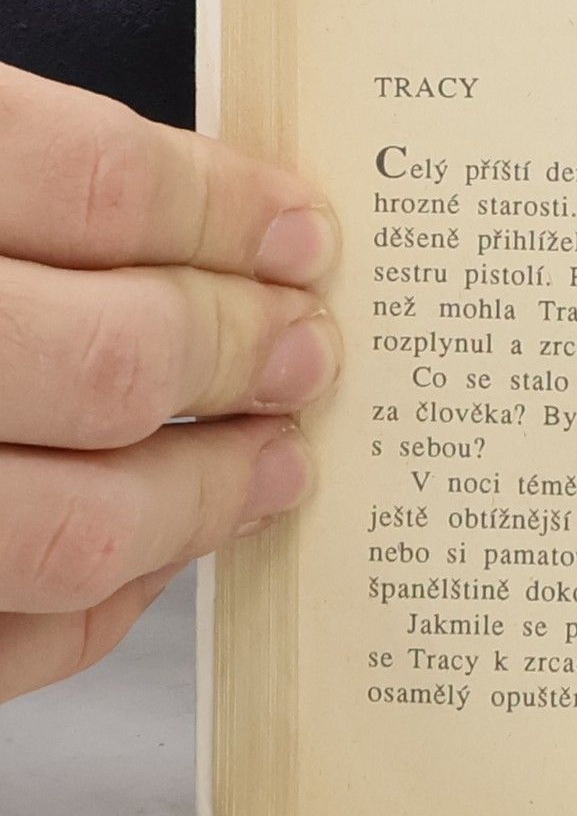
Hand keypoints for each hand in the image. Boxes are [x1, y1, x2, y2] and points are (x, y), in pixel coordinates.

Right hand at [0, 66, 339, 700]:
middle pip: (110, 356)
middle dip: (240, 351)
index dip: (223, 206)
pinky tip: (156, 552)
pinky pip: (16, 638)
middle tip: (307, 348)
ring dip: (207, 497)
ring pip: (73, 526)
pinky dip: (107, 603)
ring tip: (280, 461)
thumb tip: (231, 217)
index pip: (90, 177)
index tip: (305, 231)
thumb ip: (38, 183)